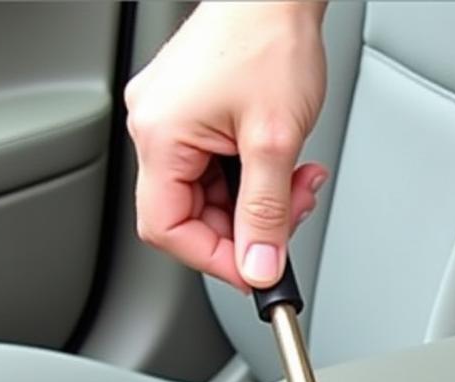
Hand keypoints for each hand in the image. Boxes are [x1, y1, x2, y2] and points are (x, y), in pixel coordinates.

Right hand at [125, 1, 327, 289]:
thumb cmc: (269, 40)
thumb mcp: (275, 142)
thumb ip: (267, 214)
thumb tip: (259, 267)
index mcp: (160, 136)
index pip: (168, 228)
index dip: (214, 259)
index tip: (256, 269)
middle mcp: (156, 128)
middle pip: (193, 216)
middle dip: (249, 226)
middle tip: (292, 215)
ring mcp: (174, 120)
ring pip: (212, 196)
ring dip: (260, 201)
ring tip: (298, 181)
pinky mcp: (195, 113)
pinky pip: (219, 168)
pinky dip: (255, 177)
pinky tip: (282, 164)